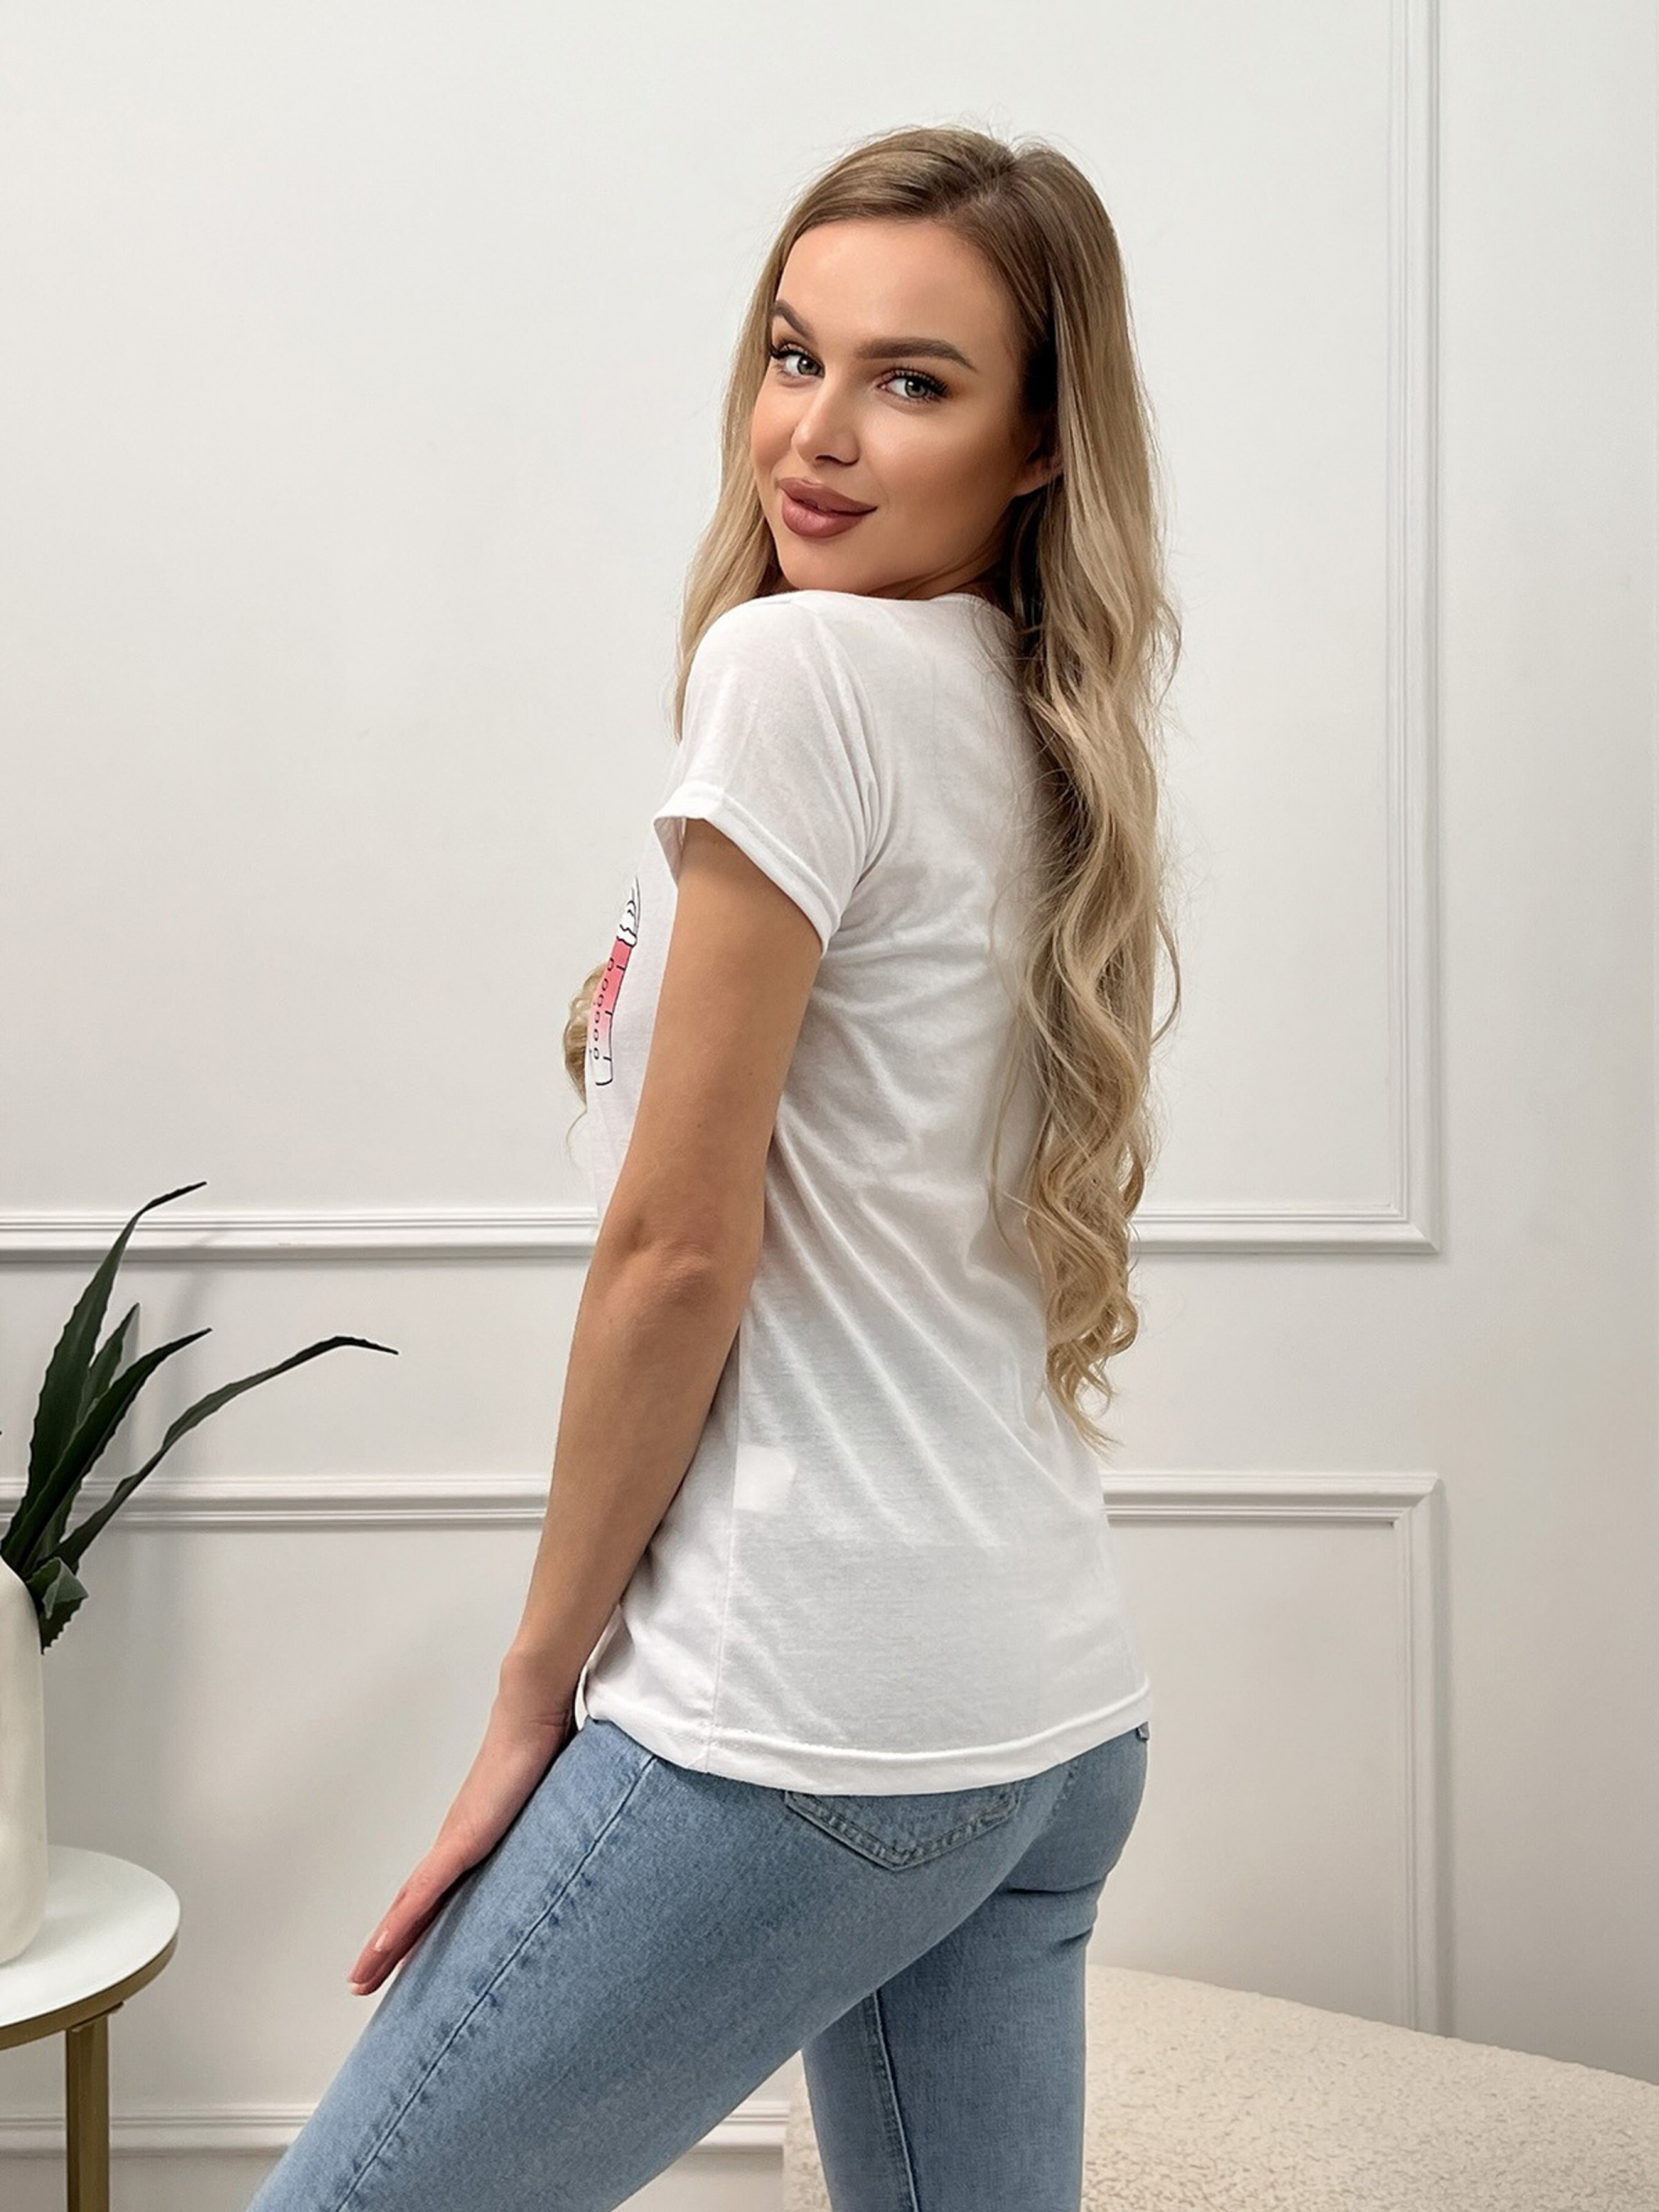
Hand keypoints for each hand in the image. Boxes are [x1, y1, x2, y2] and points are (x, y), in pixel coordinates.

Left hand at [347, 1664, 578, 1995]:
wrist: (532, 1712)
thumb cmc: (545, 1746)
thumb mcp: (551, 1804)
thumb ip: (553, 1824)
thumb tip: (574, 1835)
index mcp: (474, 1837)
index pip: (438, 1892)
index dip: (417, 1924)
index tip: (400, 1955)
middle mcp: (456, 1842)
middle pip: (413, 1906)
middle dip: (388, 1946)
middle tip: (362, 1982)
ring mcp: (455, 1842)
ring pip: (409, 1906)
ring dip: (383, 1944)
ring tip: (361, 1979)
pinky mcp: (461, 1841)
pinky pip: (425, 1893)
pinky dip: (402, 1923)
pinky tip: (382, 1947)